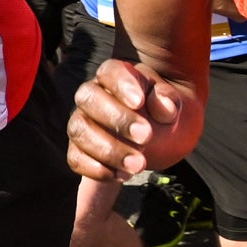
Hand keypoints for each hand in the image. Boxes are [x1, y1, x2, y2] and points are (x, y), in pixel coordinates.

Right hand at [68, 60, 190, 179]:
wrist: (158, 134)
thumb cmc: (161, 110)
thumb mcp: (171, 102)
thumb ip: (168, 100)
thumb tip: (164, 106)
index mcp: (115, 76)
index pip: (110, 71)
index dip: (121, 85)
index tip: (140, 102)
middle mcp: (93, 96)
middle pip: (89, 100)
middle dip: (117, 120)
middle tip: (147, 137)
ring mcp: (82, 122)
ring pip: (80, 131)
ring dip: (109, 150)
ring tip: (139, 165)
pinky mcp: (79, 149)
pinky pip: (75, 158)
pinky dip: (96, 169)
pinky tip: (121, 175)